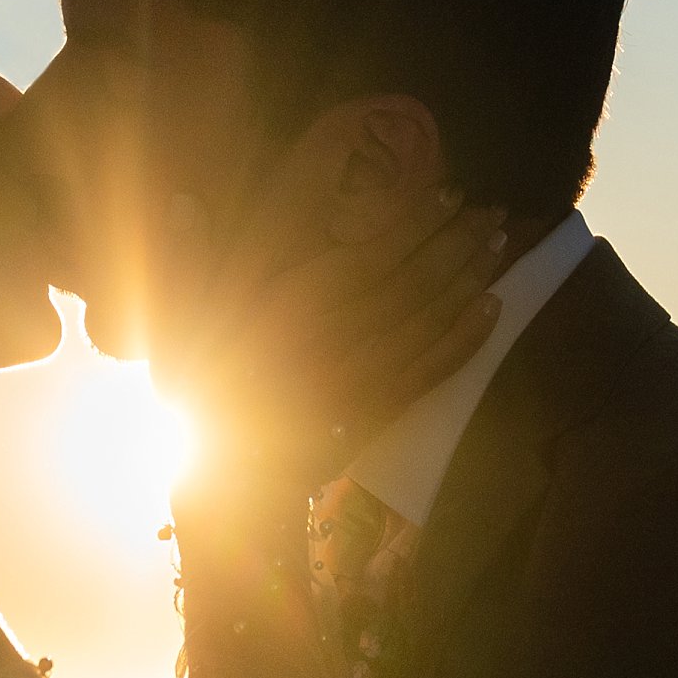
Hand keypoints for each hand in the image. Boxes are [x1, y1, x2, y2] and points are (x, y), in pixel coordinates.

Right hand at [151, 167, 508, 516]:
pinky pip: (434, 368)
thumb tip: (184, 202)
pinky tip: (494, 310)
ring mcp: (364, 374)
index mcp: (291, 306)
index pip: (369, 252)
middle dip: (457, 242)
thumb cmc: (198, 400)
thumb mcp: (177, 329)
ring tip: (501, 245)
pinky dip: (468, 339)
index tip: (447, 191)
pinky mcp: (379, 408)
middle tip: (494, 211)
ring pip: (430, 317)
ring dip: (470, 278)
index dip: (413, 220)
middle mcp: (337, 334)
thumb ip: (184, 263)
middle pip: (412, 279)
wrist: (227, 486)